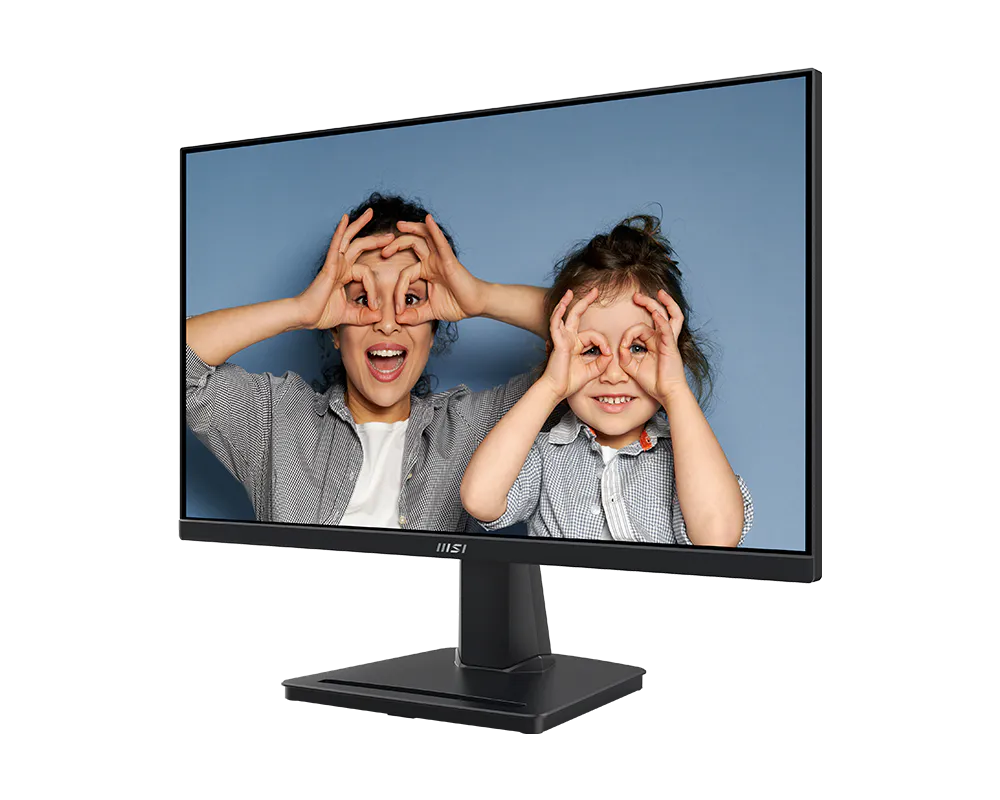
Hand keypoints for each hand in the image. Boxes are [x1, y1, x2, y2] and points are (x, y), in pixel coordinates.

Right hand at [296, 208, 393, 329]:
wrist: (305, 317)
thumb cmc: (321, 314)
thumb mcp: (350, 315)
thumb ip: (364, 315)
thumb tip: (379, 316)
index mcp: (345, 275)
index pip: (367, 272)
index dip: (373, 289)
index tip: (374, 306)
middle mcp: (340, 266)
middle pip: (359, 246)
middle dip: (375, 239)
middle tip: (391, 235)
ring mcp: (334, 264)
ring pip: (349, 239)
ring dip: (360, 225)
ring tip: (370, 213)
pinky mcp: (329, 266)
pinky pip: (336, 245)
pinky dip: (341, 231)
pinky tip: (346, 218)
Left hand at [379, 214, 487, 324]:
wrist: (475, 306)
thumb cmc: (457, 305)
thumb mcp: (430, 312)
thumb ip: (414, 315)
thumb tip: (398, 320)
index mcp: (426, 272)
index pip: (405, 274)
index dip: (398, 290)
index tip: (397, 309)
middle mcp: (432, 262)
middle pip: (411, 245)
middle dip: (395, 244)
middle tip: (382, 250)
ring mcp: (440, 259)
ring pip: (424, 237)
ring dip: (411, 229)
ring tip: (399, 225)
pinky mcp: (448, 260)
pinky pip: (440, 242)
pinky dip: (433, 230)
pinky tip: (428, 219)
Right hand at [542, 288, 611, 399]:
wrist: (556, 390)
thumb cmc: (571, 382)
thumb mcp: (592, 371)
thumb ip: (602, 361)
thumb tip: (610, 352)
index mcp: (577, 345)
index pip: (593, 335)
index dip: (603, 342)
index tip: (608, 353)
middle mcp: (569, 339)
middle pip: (577, 315)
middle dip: (586, 302)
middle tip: (595, 291)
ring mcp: (562, 339)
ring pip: (566, 316)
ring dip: (567, 303)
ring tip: (570, 291)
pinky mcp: (558, 342)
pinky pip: (556, 324)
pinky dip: (558, 313)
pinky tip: (562, 304)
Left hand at [619, 289, 688, 402]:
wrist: (667, 393)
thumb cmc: (654, 382)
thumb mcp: (633, 367)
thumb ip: (625, 356)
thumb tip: (619, 348)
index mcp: (654, 342)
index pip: (642, 328)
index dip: (628, 334)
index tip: (622, 346)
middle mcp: (662, 338)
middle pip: (658, 314)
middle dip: (648, 302)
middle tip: (636, 296)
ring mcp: (668, 341)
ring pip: (668, 316)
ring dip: (662, 304)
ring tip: (658, 293)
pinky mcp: (671, 346)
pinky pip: (667, 329)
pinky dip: (662, 320)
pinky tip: (656, 314)